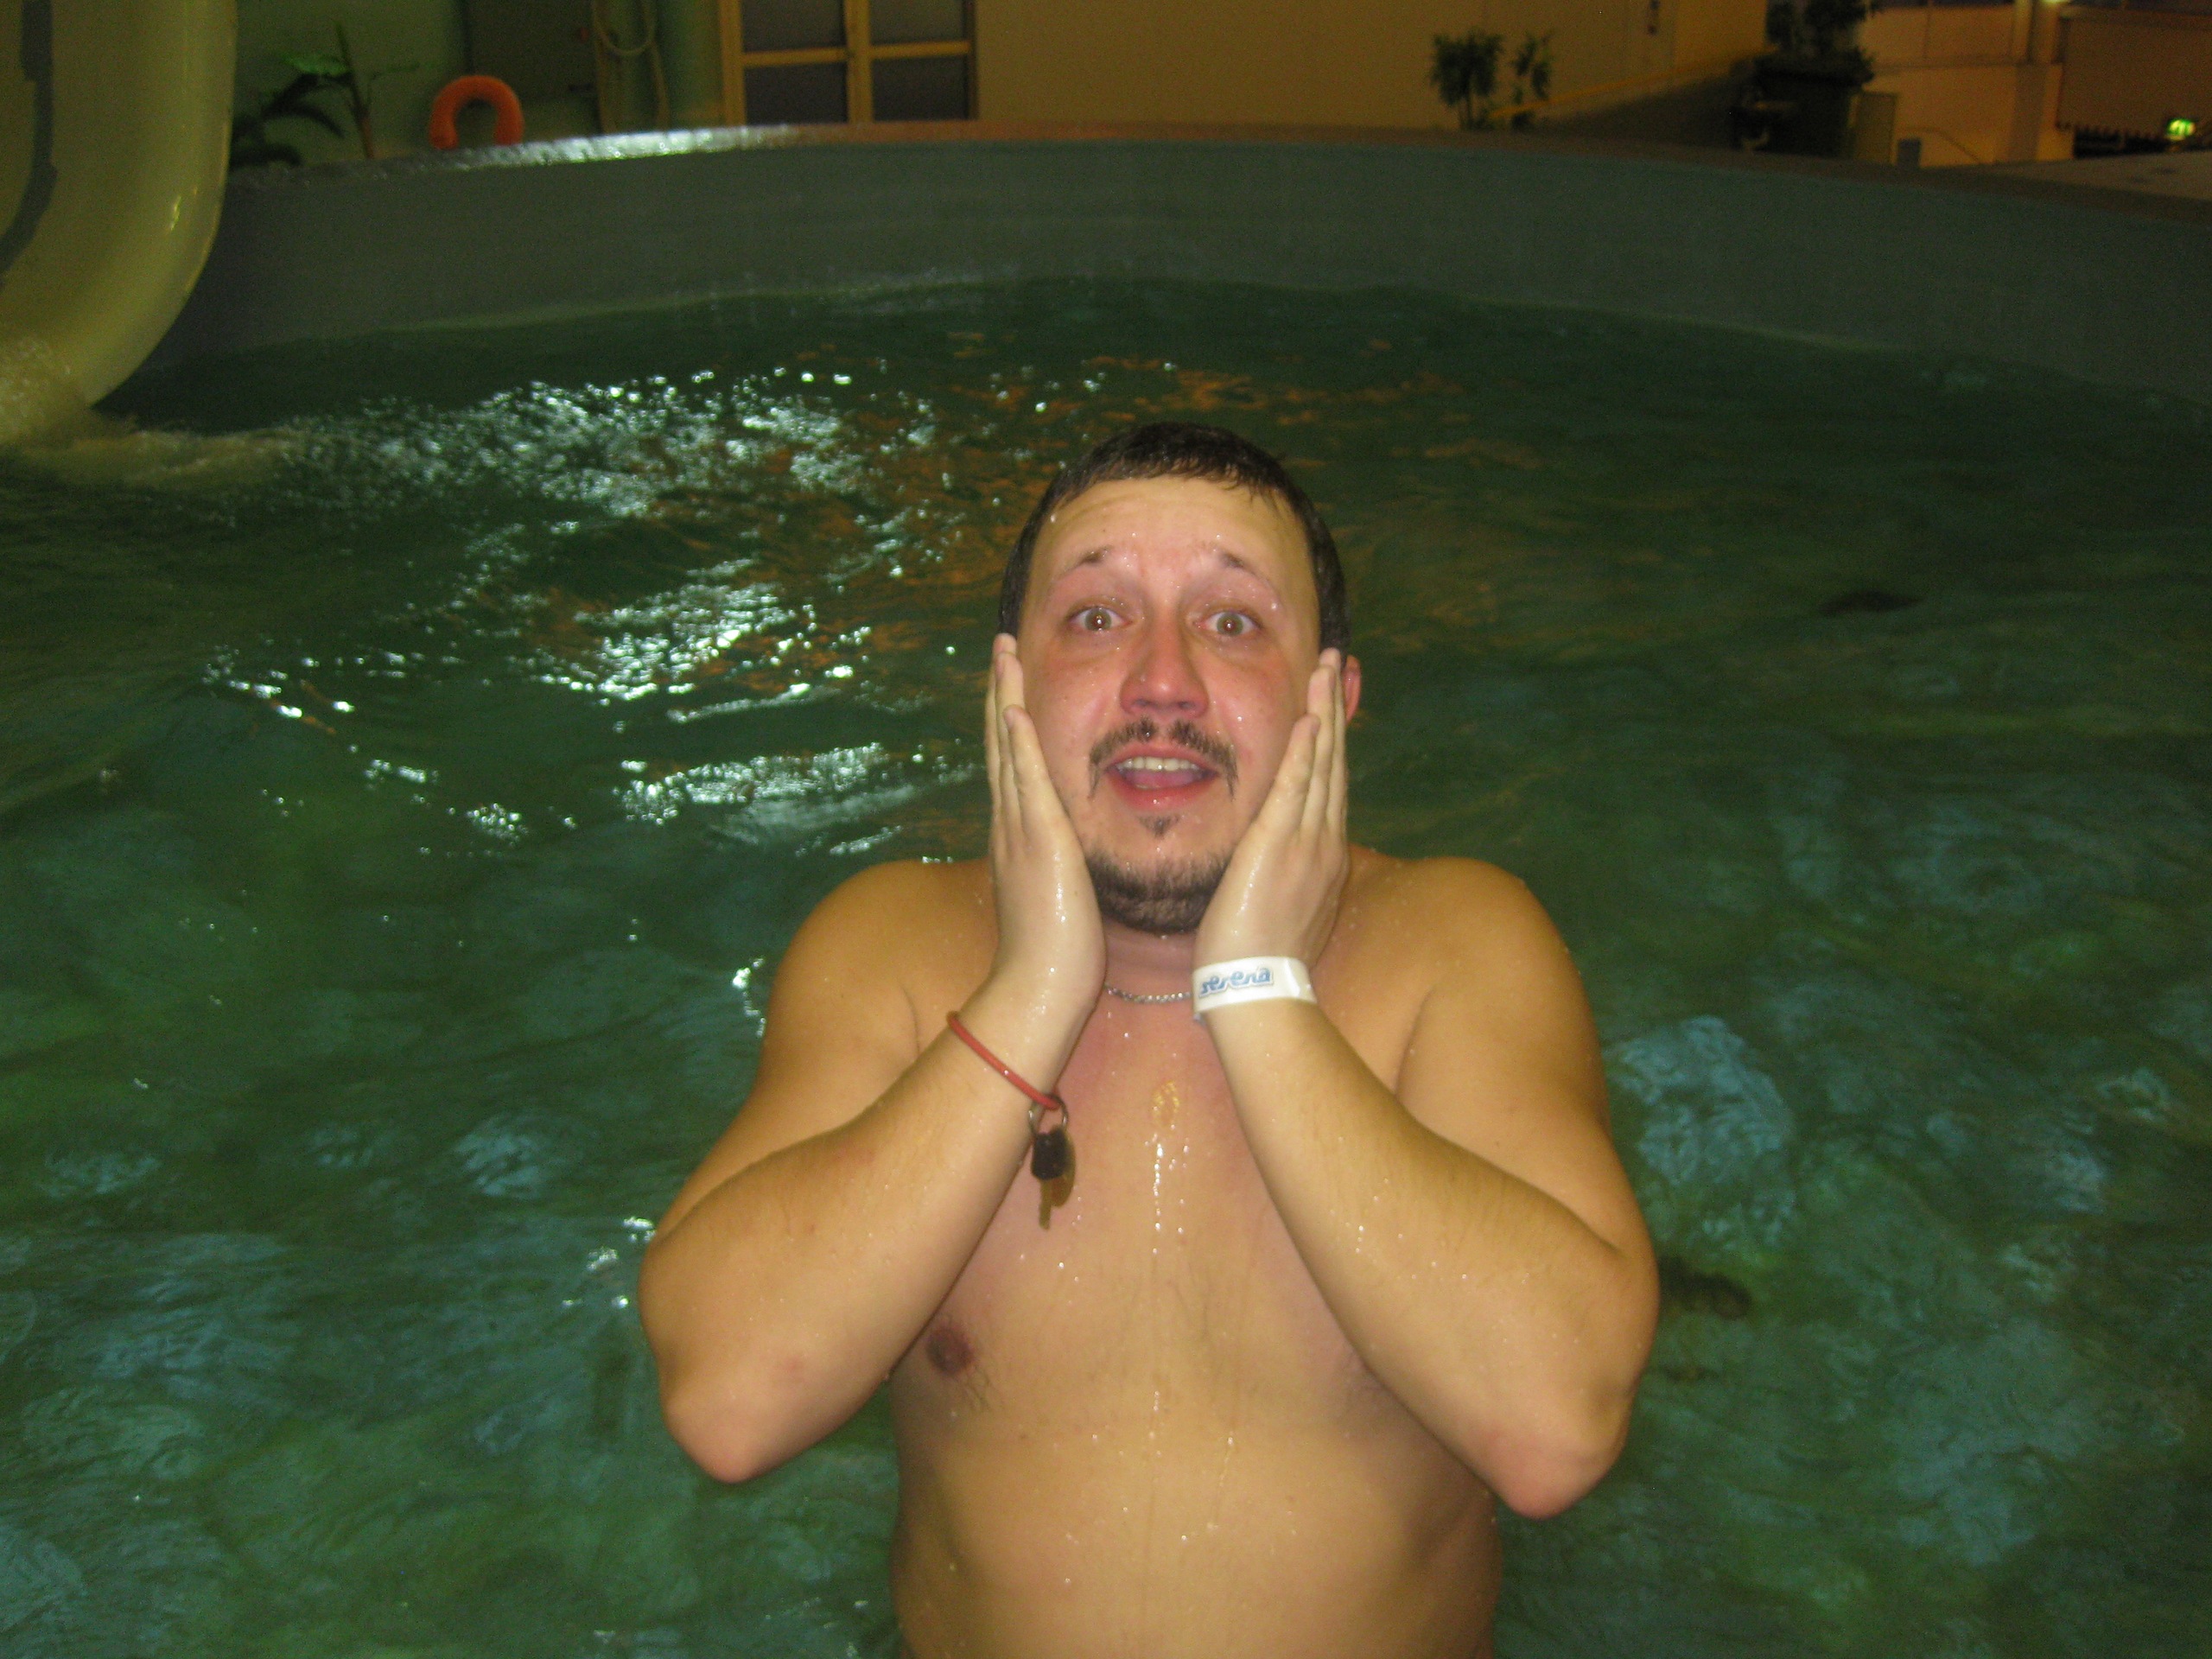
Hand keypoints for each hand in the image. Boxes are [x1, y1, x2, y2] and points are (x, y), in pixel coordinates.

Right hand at [982, 634, 1104, 1022]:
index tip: (1012, 681)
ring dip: (1005, 697)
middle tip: (1000, 644)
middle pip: (1000, 744)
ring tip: (1003, 652)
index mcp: (1018, 837)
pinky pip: (1026, 782)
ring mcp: (1019, 832)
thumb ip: (1057, 869)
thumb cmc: (1055, 955)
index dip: (1010, 720)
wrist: (1037, 990)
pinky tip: (1016, 708)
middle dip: (1001, 691)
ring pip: (1007, 749)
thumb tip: (1065, 858)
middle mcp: (1010, 825)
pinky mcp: (1039, 843)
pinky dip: (1017, 743)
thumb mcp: (1057, 897)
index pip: (1012, 765)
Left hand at [1194, 651, 1349, 967]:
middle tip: (1338, 665)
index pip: (1330, 786)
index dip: (1333, 741)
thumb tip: (1281, 868)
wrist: (1260, 992)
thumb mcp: (1285, 910)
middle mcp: (1323, 843)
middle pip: (1333, 764)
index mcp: (1324, 857)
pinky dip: (1304, 753)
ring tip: (1326, 670)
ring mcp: (1304, 844)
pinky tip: (1309, 719)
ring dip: (1323, 714)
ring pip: (1319, 766)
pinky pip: (1293, 790)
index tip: (1333, 705)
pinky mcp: (1275, 848)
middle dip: (1335, 711)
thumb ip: (1287, 877)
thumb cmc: (1262, 961)